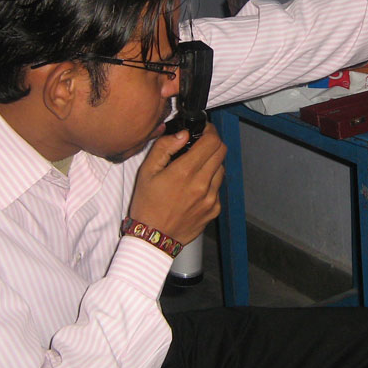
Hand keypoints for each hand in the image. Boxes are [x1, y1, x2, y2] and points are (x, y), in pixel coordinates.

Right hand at [129, 123, 226, 244]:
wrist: (153, 238)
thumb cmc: (147, 204)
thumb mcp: (146, 171)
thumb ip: (164, 147)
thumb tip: (183, 134)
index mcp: (185, 172)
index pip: (212, 141)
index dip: (210, 131)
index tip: (203, 130)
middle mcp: (202, 184)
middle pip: (221, 152)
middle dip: (213, 143)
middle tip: (201, 145)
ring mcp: (211, 198)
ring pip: (221, 169)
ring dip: (212, 163)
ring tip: (195, 168)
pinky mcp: (214, 209)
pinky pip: (218, 188)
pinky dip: (210, 183)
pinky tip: (195, 188)